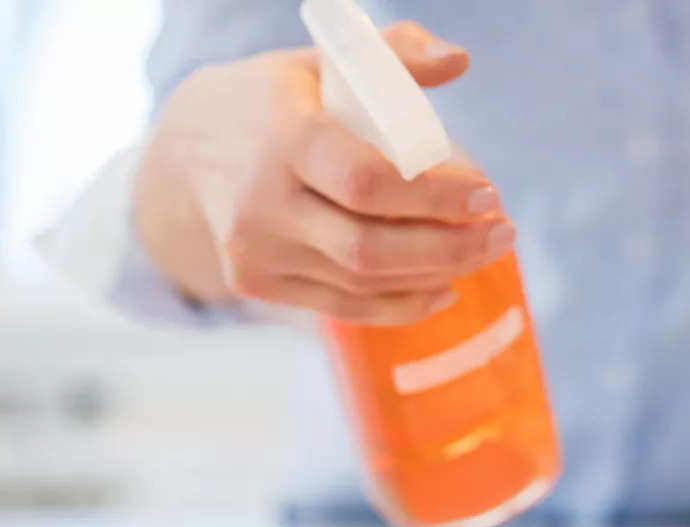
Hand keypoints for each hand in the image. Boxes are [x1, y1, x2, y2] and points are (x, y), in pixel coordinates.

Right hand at [133, 22, 512, 324]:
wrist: (186, 151)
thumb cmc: (274, 100)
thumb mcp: (323, 62)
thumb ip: (393, 55)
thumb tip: (459, 62)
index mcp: (284, 140)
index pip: (370, 184)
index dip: (437, 198)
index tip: (488, 194)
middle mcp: (263, 204)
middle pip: (371, 248)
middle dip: (451, 247)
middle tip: (503, 232)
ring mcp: (257, 253)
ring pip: (363, 283)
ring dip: (437, 274)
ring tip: (483, 252)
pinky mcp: (259, 285)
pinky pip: (344, 308)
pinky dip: (401, 305)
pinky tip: (443, 289)